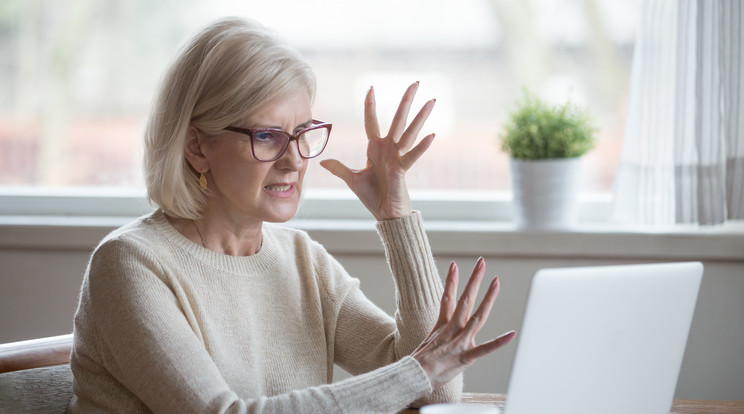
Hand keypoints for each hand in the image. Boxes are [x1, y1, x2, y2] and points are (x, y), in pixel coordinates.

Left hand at [320, 82, 435, 220]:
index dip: (370, 105)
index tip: (371, 87)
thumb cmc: (372, 196)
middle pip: (397, 119)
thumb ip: (339, 169)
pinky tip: (432, 135)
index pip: (371, 122)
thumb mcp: (353, 180)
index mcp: (375, 148)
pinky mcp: (402, 170)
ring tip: (432, 100)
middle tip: (416, 82)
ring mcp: (397, 157)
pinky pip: (412, 156)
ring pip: (409, 132)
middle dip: (405, 101)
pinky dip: (422, 147)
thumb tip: (322, 161)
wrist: (385, 214)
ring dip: (420, 117)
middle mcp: (388, 148)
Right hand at [411, 258, 515, 388]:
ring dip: (488, 298)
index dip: (451, 281)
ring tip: (496, 282)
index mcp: (444, 325)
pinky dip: (499, 342)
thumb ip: (442, 333)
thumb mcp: (430, 341)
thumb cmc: (421, 362)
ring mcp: (460, 341)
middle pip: (465, 299)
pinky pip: (485, 348)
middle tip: (481, 262)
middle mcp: (453, 329)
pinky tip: (511, 334)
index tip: (454, 265)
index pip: (448, 298)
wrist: (414, 376)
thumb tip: (447, 330)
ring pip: (477, 316)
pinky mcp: (466, 356)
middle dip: (474, 279)